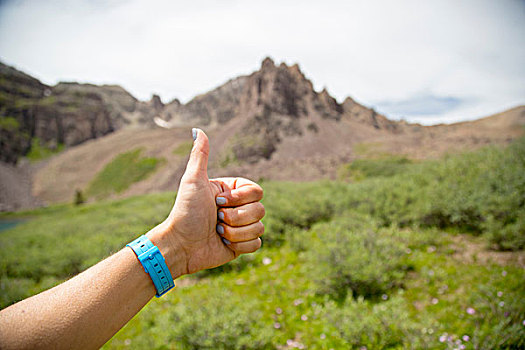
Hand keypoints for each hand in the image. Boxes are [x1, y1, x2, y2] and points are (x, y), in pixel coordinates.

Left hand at [148, 129, 264, 276]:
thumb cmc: (185, 212)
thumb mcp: (193, 181)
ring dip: (235, 232)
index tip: (217, 202)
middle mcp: (239, 207)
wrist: (181, 245)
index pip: (257, 191)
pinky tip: (223, 243)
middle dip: (236, 217)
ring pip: (259, 227)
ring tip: (217, 231)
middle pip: (260, 210)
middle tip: (216, 218)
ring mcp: (242, 227)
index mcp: (232, 191)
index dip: (239, 199)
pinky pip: (256, 244)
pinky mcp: (242, 245)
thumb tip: (198, 129)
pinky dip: (239, 245)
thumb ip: (200, 155)